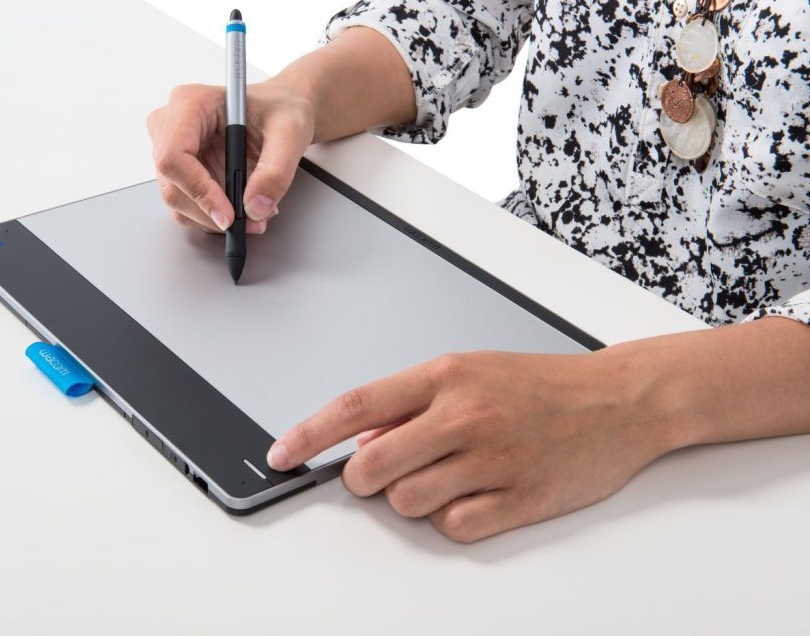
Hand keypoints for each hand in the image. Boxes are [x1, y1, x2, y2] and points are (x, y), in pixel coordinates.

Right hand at [146, 81, 314, 233]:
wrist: (282, 110)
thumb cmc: (281, 108)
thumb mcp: (290, 133)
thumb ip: (275, 171)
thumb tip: (254, 207)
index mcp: (190, 103)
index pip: (174, 156)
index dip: (198, 190)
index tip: (228, 213)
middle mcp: (171, 124)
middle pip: (172, 185)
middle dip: (211, 212)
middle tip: (250, 220)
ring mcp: (171, 149)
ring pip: (178, 201)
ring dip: (214, 218)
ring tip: (255, 212)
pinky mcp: (181, 171)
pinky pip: (187, 205)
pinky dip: (214, 216)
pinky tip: (242, 206)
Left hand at [265, 350, 676, 542]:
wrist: (619, 400)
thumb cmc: (541, 384)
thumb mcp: (470, 372)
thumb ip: (412, 405)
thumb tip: (363, 441)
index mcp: (445, 377)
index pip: (355, 406)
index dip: (309, 434)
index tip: (282, 454)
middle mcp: (464, 416)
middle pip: (372, 468)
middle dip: (364, 478)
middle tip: (384, 471)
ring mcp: (492, 460)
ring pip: (407, 503)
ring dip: (412, 498)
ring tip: (448, 475)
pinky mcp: (519, 500)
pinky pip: (452, 527)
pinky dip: (451, 518)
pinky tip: (475, 494)